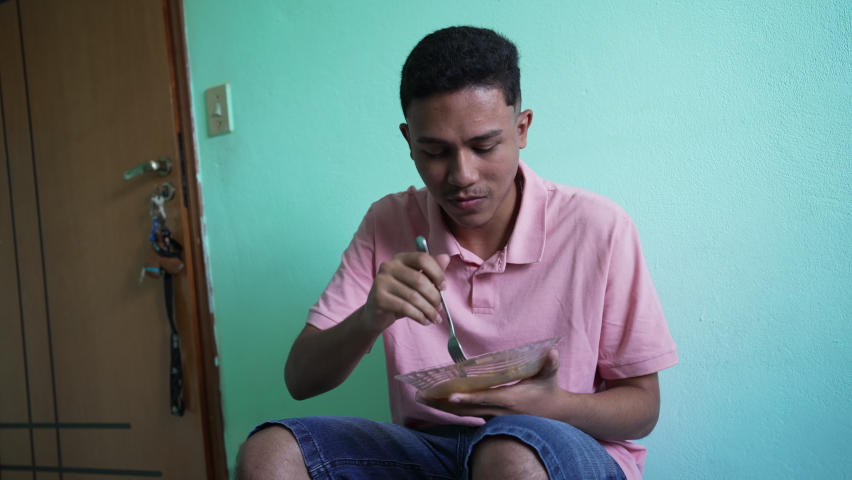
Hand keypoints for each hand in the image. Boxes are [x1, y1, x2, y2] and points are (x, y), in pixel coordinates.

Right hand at [360, 251, 450, 332]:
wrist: (376, 314)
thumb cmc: (400, 296)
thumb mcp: (416, 283)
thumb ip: (431, 271)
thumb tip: (446, 258)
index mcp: (400, 258)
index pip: (422, 258)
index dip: (437, 272)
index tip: (444, 287)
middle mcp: (388, 266)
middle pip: (419, 279)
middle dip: (434, 296)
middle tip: (439, 307)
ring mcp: (381, 281)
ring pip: (413, 296)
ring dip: (428, 310)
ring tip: (435, 318)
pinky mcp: (378, 298)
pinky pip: (405, 308)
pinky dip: (419, 316)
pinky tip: (424, 321)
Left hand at [416, 349, 563, 420]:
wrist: (553, 415)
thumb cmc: (549, 392)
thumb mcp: (550, 377)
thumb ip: (550, 365)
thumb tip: (553, 352)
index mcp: (510, 400)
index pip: (485, 399)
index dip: (468, 398)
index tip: (451, 395)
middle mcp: (498, 411)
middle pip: (466, 409)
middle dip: (443, 403)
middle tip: (421, 395)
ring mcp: (493, 417)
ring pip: (463, 414)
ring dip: (442, 406)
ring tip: (422, 398)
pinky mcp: (490, 419)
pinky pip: (467, 415)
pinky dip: (452, 409)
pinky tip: (437, 402)